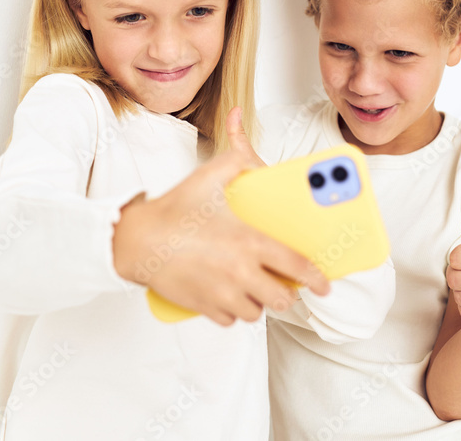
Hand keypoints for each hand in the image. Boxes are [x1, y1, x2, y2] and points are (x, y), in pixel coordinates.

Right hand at [113, 107, 328, 325]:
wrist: (136, 242)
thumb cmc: (173, 211)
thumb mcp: (208, 176)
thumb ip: (236, 158)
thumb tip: (247, 142)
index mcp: (250, 242)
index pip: (297, 267)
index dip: (316, 278)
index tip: (324, 284)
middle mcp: (241, 272)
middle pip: (281, 298)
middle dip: (286, 293)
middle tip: (281, 283)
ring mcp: (222, 293)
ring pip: (256, 312)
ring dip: (258, 302)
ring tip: (250, 286)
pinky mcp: (204, 307)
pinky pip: (229, 319)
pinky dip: (232, 310)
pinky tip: (226, 293)